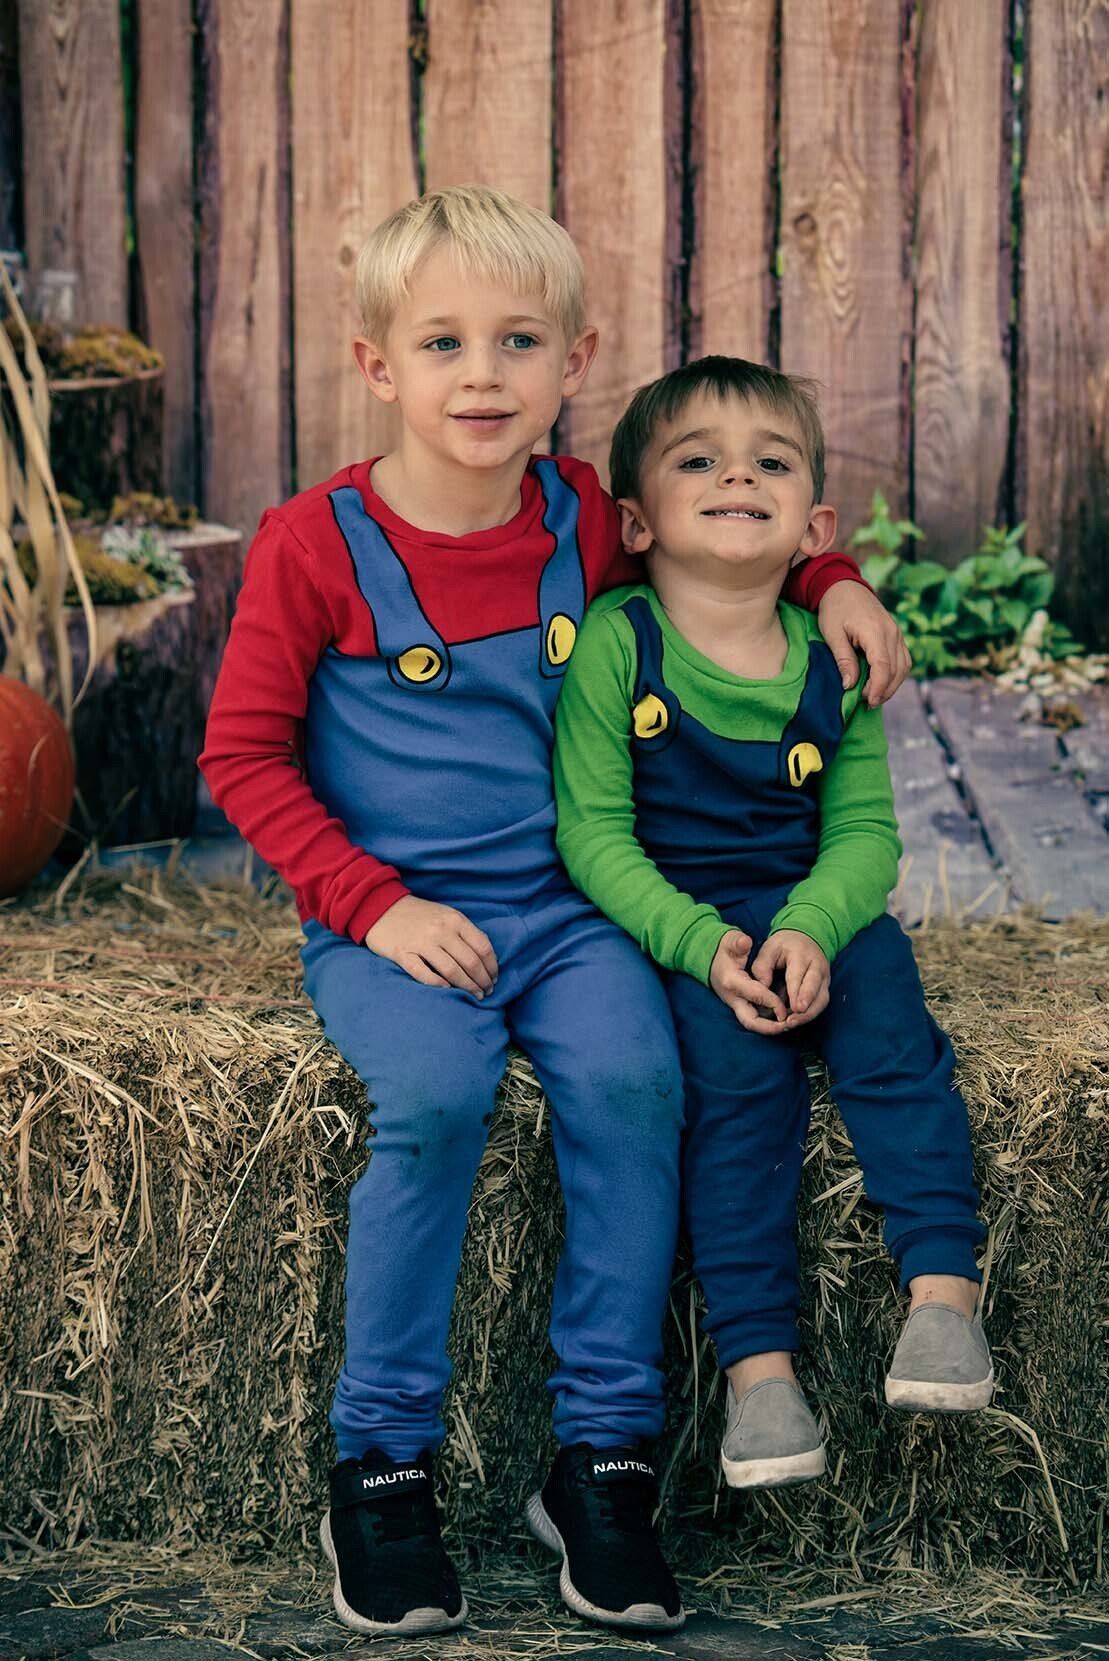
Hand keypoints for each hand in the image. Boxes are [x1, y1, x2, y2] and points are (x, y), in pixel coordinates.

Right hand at [365, 896, 497, 996]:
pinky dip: (438, 985)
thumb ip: (465, 932)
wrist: (380, 906)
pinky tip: (447, 991)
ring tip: (474, 996)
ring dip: (467, 987)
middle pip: (470, 962)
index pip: (483, 947)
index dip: (492, 966)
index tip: (494, 978)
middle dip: (482, 981)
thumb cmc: (419, 914)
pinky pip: (423, 974)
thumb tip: (486, 958)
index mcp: (455, 920)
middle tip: (486, 992)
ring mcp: (421, 942)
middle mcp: (441, 930)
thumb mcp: (446, 915)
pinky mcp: (403, 953)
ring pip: (452, 971)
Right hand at [709, 928, 790, 1034]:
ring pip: (753, 1023)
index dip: (773, 1002)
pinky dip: (768, 1022)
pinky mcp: (739, 1006)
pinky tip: (784, 1020)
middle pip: (751, 1021)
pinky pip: (754, 1018)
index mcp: (732, 982)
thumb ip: (738, 942)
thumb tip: (745, 942)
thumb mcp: (730, 941)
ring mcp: (735, 1004)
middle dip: (770, 1028)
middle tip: (790, 1025)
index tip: (789, 1004)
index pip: (756, 995)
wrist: (711, 958)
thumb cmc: (724, 949)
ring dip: (771, 1027)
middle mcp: (732, 998)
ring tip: (791, 1025)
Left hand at [749, 930, 828, 1029]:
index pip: (800, 975)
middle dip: (806, 1006)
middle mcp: (817, 966)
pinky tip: (796, 1020)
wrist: (804, 938)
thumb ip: (762, 966)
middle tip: (794, 1019)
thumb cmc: (783, 946)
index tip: (795, 1008)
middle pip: (816, 989)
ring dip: (809, 1014)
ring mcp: (824, 978)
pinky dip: (810, 1014)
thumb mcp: (769, 948)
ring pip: (821, 999)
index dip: (798, 992)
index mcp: (802, 954)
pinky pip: (820, 1003)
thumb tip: (763, 988)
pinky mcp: (824, 987)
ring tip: (793, 1024)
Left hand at [817, 581, 911, 705]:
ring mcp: (897, 632)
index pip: (883, 666)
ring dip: (892, 685)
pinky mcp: (896, 634)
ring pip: (903, 666)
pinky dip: (896, 674)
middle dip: (884, 690)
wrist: (844, 586)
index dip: (877, 687)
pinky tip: (882, 683)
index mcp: (875, 631)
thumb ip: (843, 659)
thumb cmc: (835, 609)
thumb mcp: (832, 634)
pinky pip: (903, 659)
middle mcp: (891, 632)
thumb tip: (849, 685)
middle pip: (896, 669)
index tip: (867, 701)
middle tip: (867, 703)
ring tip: (874, 697)